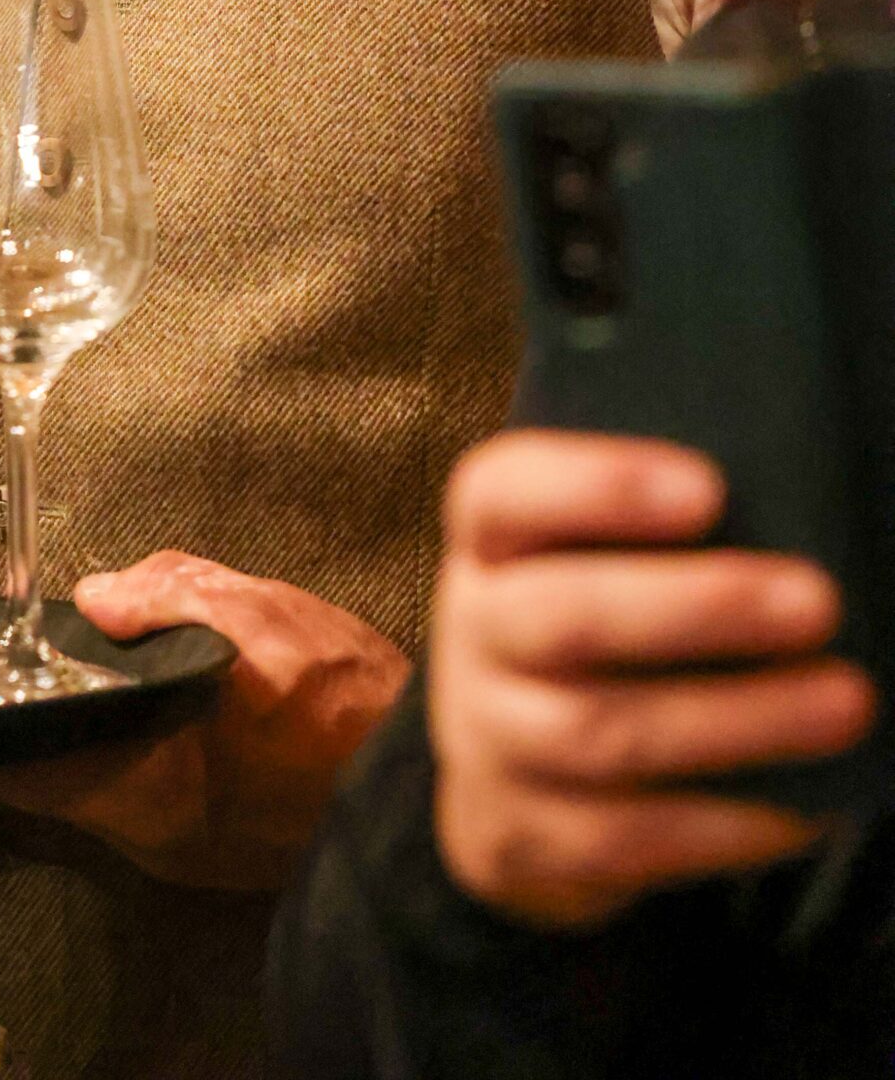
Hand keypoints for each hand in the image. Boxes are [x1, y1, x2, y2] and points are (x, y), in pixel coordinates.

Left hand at [0, 553, 408, 889]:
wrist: (427, 785)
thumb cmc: (353, 707)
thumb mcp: (260, 616)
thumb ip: (170, 594)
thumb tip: (99, 596)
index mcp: (151, 780)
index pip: (26, 774)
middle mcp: (159, 833)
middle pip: (54, 787)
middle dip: (37, 732)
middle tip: (27, 678)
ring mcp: (188, 852)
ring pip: (99, 797)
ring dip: (89, 749)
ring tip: (93, 689)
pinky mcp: (220, 853)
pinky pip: (148, 805)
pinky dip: (140, 764)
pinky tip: (165, 720)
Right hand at [430, 430, 877, 928]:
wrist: (512, 770)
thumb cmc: (599, 623)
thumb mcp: (598, 555)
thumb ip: (669, 528)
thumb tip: (803, 506)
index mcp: (490, 542)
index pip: (503, 493)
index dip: (597, 486)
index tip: (711, 488)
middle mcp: (473, 631)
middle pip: (561, 614)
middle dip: (697, 608)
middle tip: (819, 600)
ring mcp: (484, 738)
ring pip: (598, 732)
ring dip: (735, 719)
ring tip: (848, 702)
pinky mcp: (515, 836)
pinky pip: (622, 836)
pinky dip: (723, 823)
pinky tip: (807, 804)